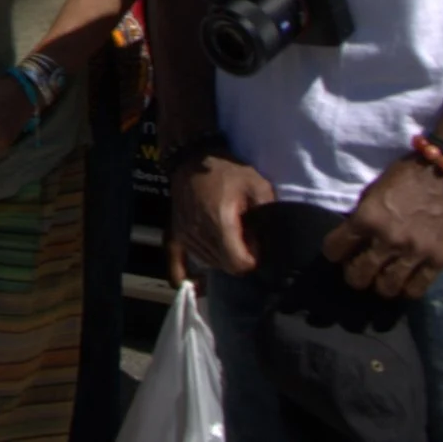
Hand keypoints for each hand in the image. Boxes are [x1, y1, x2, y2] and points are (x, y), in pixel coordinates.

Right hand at [170, 154, 275, 276]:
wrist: (193, 157)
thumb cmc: (228, 171)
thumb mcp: (258, 186)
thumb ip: (267, 217)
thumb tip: (266, 245)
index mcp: (219, 222)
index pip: (238, 264)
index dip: (253, 259)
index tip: (257, 243)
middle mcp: (198, 233)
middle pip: (225, 266)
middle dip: (240, 258)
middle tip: (246, 238)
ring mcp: (185, 235)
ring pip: (210, 264)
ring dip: (223, 257)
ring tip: (230, 236)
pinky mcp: (175, 233)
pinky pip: (177, 263)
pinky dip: (187, 275)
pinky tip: (197, 285)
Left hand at [322, 156, 442, 297]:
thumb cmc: (409, 175)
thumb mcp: (375, 189)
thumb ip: (364, 215)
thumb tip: (354, 235)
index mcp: (366, 217)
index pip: (335, 248)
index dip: (334, 252)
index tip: (338, 253)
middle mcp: (387, 239)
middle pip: (359, 275)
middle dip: (354, 276)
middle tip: (359, 271)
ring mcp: (414, 252)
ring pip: (387, 287)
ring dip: (380, 286)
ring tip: (382, 280)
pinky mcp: (438, 260)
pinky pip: (417, 288)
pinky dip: (407, 290)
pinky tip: (405, 284)